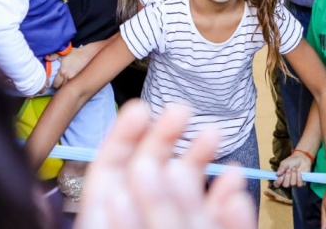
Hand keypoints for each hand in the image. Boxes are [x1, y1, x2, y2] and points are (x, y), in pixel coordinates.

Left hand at [54, 42, 104, 87]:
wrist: (91, 54)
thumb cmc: (77, 53)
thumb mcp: (65, 53)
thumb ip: (54, 55)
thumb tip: (46, 57)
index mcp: (63, 72)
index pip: (55, 85)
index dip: (54, 84)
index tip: (55, 83)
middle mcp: (69, 78)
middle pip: (62, 89)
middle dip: (61, 87)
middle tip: (61, 84)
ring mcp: (76, 80)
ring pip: (69, 89)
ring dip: (68, 88)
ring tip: (68, 85)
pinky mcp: (83, 81)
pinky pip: (76, 87)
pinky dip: (75, 87)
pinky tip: (75, 85)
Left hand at [75, 101, 255, 228]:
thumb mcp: (108, 227)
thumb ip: (112, 220)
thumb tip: (91, 195)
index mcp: (110, 217)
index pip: (111, 171)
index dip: (123, 137)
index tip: (139, 110)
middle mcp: (145, 217)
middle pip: (152, 173)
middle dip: (165, 137)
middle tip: (181, 108)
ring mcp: (180, 227)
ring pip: (189, 194)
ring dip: (200, 160)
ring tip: (214, 133)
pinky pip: (220, 223)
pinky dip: (232, 206)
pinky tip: (235, 179)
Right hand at [275, 151, 311, 187]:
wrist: (301, 160)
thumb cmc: (291, 161)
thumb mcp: (285, 163)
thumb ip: (281, 168)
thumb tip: (277, 174)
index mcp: (281, 177)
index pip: (277, 184)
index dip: (278, 183)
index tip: (281, 177)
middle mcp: (287, 182)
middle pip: (285, 185)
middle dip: (288, 177)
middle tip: (289, 170)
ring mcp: (294, 183)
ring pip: (293, 184)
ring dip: (294, 175)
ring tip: (294, 169)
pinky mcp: (301, 183)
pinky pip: (299, 184)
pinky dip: (299, 178)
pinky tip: (299, 173)